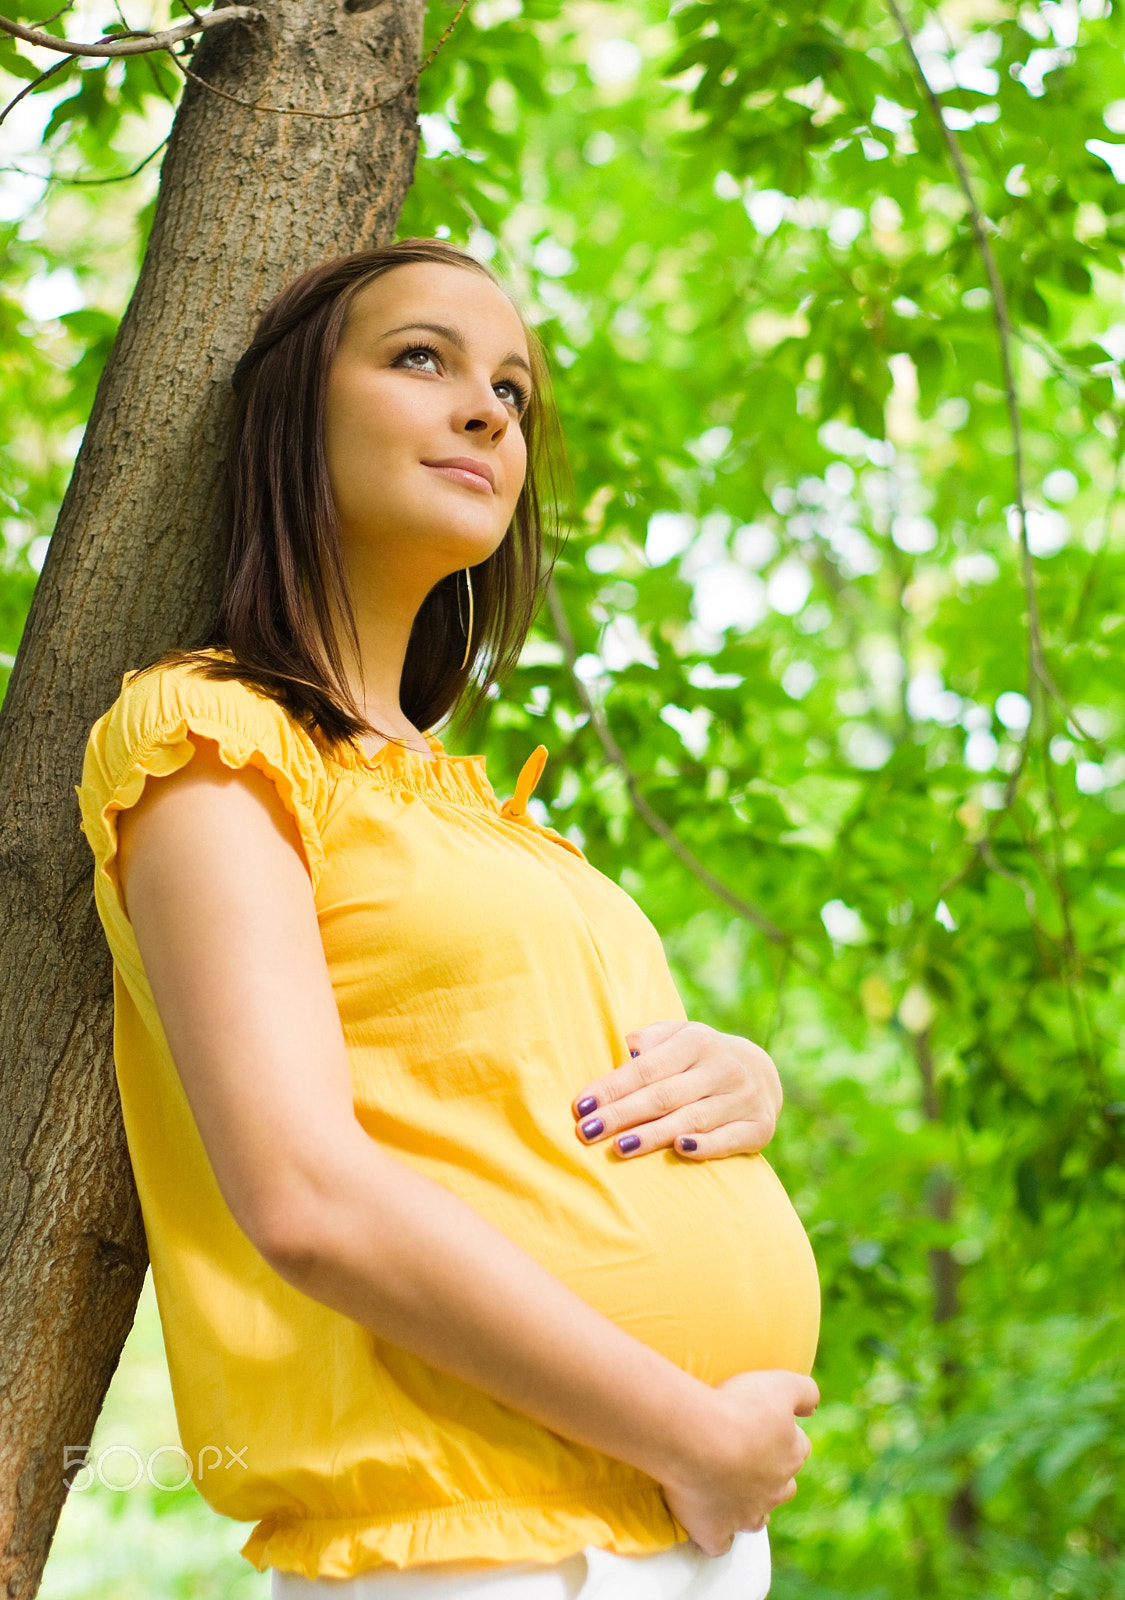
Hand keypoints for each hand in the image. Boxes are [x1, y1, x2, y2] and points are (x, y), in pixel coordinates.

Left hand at [571, 1020, 782, 1160]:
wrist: (760, 1072)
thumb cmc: (698, 1057)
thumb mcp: (677, 1036)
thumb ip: (650, 1040)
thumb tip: (627, 1050)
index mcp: (696, 1041)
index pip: (645, 1069)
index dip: (612, 1088)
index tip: (580, 1106)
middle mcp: (722, 1068)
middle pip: (663, 1096)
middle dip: (621, 1115)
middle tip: (587, 1132)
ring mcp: (743, 1098)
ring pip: (691, 1119)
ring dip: (653, 1135)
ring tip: (620, 1148)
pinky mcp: (759, 1127)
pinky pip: (729, 1139)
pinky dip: (706, 1145)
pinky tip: (680, 1149)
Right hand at [658, 1370, 818, 1554]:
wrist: (696, 1440)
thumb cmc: (736, 1407)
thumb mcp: (779, 1383)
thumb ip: (804, 1391)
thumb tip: (813, 1407)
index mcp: (790, 1455)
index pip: (798, 1447)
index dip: (783, 1436)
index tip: (764, 1426)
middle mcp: (774, 1490)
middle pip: (783, 1487)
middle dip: (771, 1476)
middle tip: (744, 1456)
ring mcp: (745, 1515)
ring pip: (757, 1518)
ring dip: (749, 1506)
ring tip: (729, 1490)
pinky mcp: (715, 1531)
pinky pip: (721, 1543)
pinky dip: (718, 1536)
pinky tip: (711, 1524)